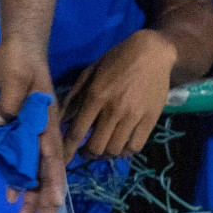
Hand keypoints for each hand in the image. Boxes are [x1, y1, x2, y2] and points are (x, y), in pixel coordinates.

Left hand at [0, 39, 63, 212]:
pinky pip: (16, 159)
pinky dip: (14, 178)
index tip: (54, 203)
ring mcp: (29, 132)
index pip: (52, 156)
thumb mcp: (15, 76)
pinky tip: (11, 195)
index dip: (53, 180)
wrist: (17, 47)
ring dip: (29, 196)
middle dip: (43, 201)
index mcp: (46, 122)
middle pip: (44, 172)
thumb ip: (8, 102)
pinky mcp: (16, 129)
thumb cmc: (21, 60)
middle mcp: (41, 132)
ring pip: (31, 171)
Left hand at [60, 29, 176, 160]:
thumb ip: (74, 98)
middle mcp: (113, 109)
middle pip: (97, 147)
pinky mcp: (150, 120)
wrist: (151, 53)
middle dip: (87, 154)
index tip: (64, 159)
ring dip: (105, 155)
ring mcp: (133, 116)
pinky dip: (124, 152)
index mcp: (95, 96)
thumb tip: (60, 121)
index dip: (68, 149)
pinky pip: (135, 147)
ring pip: (115, 150)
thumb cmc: (115, 61)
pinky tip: (119, 146)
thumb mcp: (89, 73)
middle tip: (85, 151)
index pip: (77, 131)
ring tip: (101, 149)